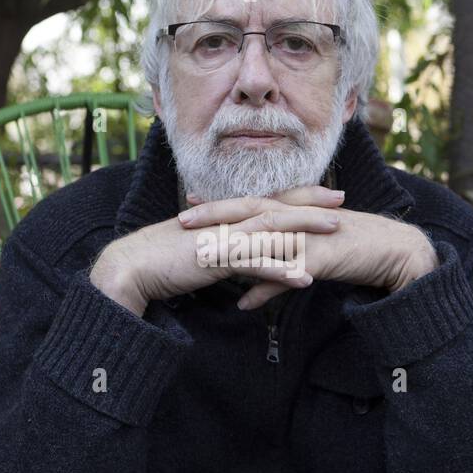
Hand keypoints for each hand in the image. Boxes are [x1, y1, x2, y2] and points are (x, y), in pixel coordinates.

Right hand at [89, 185, 345, 315]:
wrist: (130, 268)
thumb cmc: (158, 261)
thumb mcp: (196, 250)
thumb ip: (217, 248)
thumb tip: (233, 254)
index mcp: (222, 218)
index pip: (264, 201)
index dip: (294, 196)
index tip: (322, 193)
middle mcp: (225, 221)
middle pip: (274, 206)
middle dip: (310, 202)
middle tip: (342, 199)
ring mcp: (221, 238)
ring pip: (271, 229)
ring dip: (305, 228)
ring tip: (337, 230)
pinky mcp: (215, 259)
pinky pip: (254, 264)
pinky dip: (281, 270)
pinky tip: (305, 279)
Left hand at [177, 195, 438, 309]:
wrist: (393, 250)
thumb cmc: (351, 250)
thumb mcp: (309, 257)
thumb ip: (276, 273)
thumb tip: (244, 297)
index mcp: (294, 213)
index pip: (250, 204)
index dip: (220, 206)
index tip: (189, 207)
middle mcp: (297, 219)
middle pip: (249, 212)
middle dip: (215, 215)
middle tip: (181, 221)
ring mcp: (307, 236)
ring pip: (263, 238)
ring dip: (232, 246)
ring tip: (203, 256)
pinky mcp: (319, 258)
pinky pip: (285, 274)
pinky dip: (264, 289)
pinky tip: (243, 304)